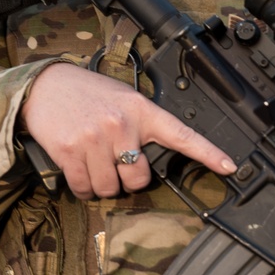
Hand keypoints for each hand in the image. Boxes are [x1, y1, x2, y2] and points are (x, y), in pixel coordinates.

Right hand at [20, 62, 235, 199]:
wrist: (45, 86)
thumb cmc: (88, 94)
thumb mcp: (123, 99)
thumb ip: (141, 124)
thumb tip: (147, 160)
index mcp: (141, 110)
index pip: (181, 134)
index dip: (207, 153)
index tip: (229, 167)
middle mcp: (120, 124)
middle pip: (138, 178)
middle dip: (127, 179)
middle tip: (115, 163)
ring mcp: (94, 139)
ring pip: (109, 187)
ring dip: (102, 185)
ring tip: (94, 163)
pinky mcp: (69, 151)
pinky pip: (84, 188)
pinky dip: (83, 188)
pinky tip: (80, 171)